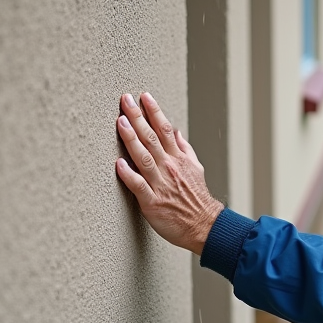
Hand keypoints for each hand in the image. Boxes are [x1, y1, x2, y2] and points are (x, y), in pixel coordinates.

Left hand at [115, 92, 223, 254]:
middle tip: (125, 100)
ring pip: (144, 157)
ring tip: (121, 122)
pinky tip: (118, 164)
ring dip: (131, 139)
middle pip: (151, 137)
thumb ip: (184, 149)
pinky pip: (139, 186)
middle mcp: (169, 167)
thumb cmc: (197, 199)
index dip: (154, 111)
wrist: (204, 225)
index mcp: (178, 158)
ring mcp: (160, 184)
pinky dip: (128, 175)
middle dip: (138, 117)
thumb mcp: (196, 168)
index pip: (165, 129)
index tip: (144, 96)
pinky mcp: (152, 202)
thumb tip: (177, 132)